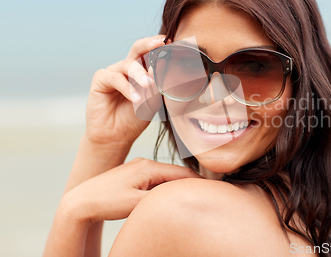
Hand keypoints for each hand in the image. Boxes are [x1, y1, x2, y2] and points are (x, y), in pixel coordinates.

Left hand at [61, 157, 201, 224]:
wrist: (80, 201)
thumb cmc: (107, 202)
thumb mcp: (137, 203)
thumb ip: (161, 197)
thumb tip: (182, 195)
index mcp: (149, 167)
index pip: (183, 174)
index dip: (200, 183)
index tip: (215, 190)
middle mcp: (145, 163)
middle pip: (177, 174)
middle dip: (192, 183)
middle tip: (209, 193)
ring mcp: (138, 167)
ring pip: (167, 176)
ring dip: (179, 185)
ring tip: (193, 194)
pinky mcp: (133, 175)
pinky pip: (157, 178)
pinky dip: (167, 186)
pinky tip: (170, 194)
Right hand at [84, 35, 170, 155]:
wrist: (116, 136)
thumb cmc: (135, 118)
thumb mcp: (152, 102)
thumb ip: (157, 85)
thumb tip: (161, 68)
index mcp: (142, 70)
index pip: (151, 53)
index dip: (160, 47)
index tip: (172, 42)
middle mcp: (127, 68)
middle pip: (137, 49)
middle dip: (149, 44)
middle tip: (160, 43)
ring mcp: (113, 72)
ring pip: (128, 64)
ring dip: (140, 74)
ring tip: (148, 85)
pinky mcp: (100, 80)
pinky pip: (115, 77)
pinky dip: (127, 87)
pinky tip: (135, 98)